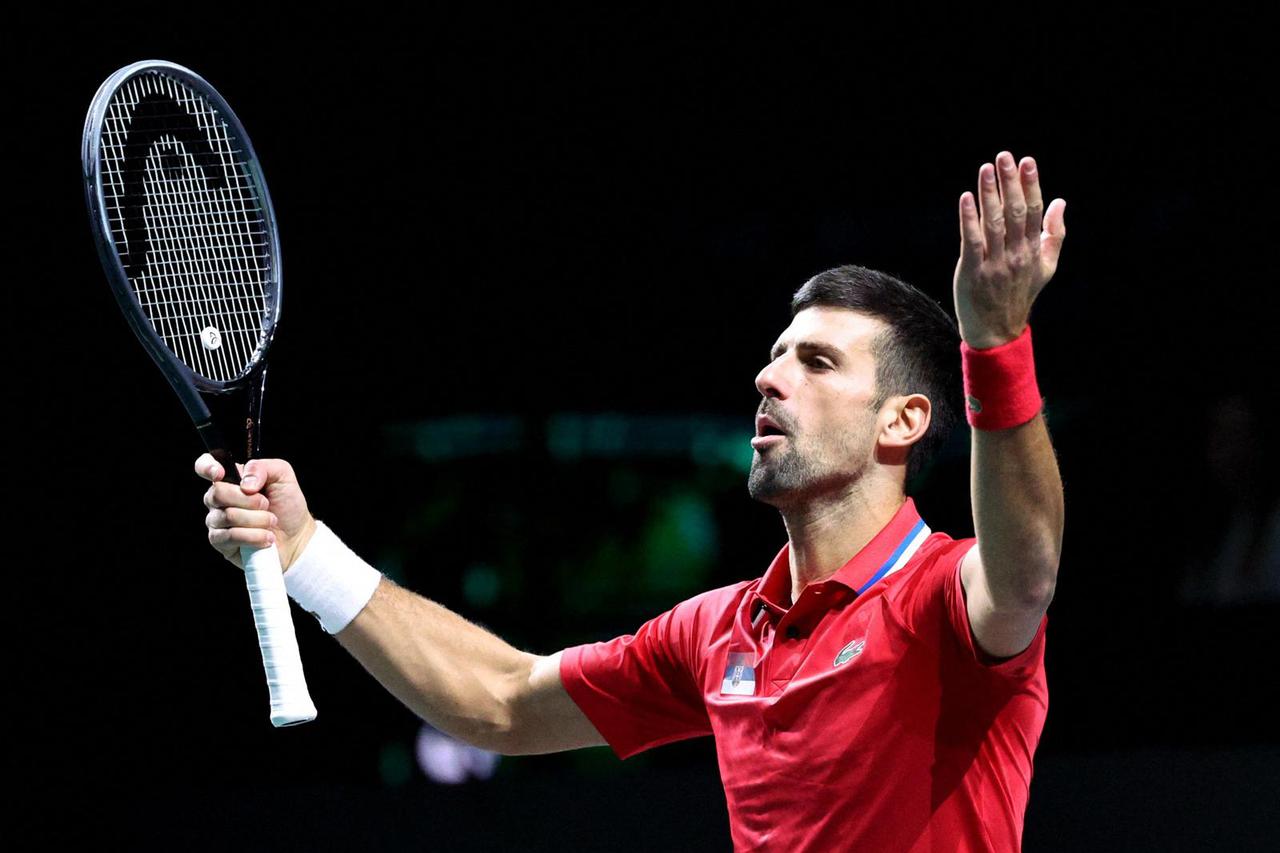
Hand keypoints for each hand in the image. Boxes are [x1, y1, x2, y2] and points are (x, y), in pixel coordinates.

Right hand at [196, 454, 316, 571]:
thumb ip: (263, 468)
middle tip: (266, 505)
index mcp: (231, 479)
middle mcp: (219, 499)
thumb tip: (245, 484)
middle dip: (250, 500)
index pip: (205, 465)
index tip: (219, 474)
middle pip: (217, 493)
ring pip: (227, 516)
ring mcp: (217, 521)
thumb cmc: (287, 505)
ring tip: (271, 522)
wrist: (296, 536)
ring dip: (257, 520)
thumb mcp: (283, 477)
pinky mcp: (220, 542)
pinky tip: (266, 537)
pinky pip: (230, 537)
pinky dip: (254, 536)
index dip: (207, 467)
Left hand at [953, 151, 1065, 347]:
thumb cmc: (1020, 294)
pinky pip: (971, 241)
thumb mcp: (1046, 267)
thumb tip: (1060, 201)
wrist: (997, 330)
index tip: (1028, 161)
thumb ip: (1055, 234)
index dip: (1032, 185)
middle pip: (1016, 212)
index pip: (1035, 211)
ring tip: (986, 169)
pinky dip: (969, 218)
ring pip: (994, 223)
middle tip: (1005, 157)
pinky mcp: (972, 271)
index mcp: (1033, 250)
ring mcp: (994, 263)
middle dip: (1011, 183)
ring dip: (990, 194)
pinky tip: (966, 198)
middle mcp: (1016, 254)